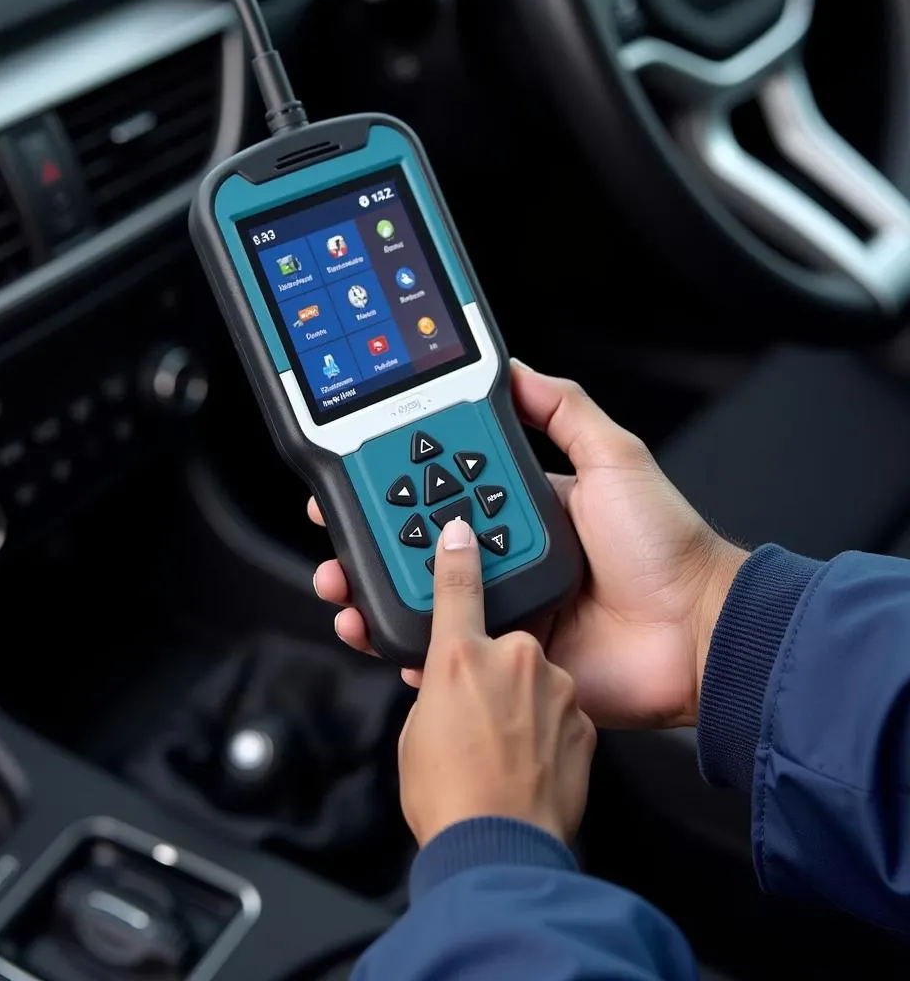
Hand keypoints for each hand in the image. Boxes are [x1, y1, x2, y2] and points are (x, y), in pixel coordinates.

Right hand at [310, 363, 747, 727]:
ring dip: (375, 593)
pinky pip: (451, 654)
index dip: (400, 483)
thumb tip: (517, 370)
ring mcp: (507, 609)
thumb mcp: (615, 457)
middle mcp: (507, 557)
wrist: (696, 632)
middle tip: (331, 537)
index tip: (358, 477)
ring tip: (341, 588)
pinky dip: (410, 649)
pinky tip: (381, 636)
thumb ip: (565, 410)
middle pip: (421, 546)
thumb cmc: (665, 546)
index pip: (446, 489)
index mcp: (523, 509)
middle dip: (368, 543)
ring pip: (425, 599)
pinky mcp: (511, 658)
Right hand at [399, 517, 594, 846]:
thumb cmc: (452, 798)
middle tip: (464, 720)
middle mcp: (511, 659)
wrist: (513, 849)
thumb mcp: (415, 734)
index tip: (456, 530)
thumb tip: (445, 686)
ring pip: (528, 678)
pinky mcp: (582, 718)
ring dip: (513, 705)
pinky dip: (542, 727)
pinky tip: (523, 760)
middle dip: (476, 677)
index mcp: (460, 657)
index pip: (456, 585)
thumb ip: (433, 693)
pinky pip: (556, 708)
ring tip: (494, 752)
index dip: (453, 555)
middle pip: (494, 644)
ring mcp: (553, 686)